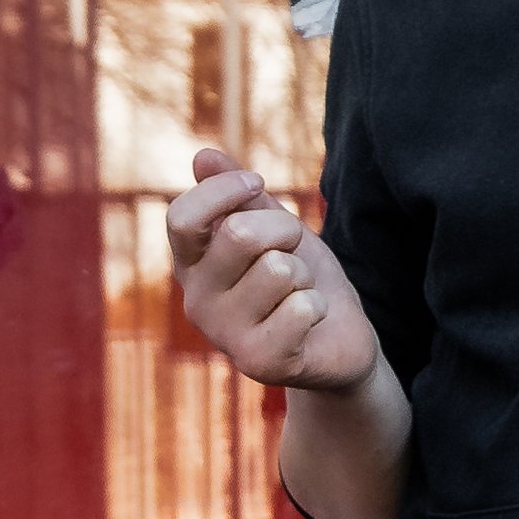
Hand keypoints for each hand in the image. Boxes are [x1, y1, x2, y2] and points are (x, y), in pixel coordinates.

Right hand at [167, 146, 381, 392]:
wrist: (335, 339)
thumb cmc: (299, 277)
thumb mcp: (271, 226)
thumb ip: (239, 195)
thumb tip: (203, 156)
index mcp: (192, 264)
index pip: (182, 218)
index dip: (224, 190)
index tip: (256, 183)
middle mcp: (197, 301)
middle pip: (239, 234)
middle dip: (285, 231)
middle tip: (293, 252)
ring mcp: (225, 335)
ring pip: (278, 270)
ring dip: (304, 275)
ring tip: (298, 294)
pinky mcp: (259, 362)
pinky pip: (300, 307)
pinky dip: (317, 306)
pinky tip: (308, 323)